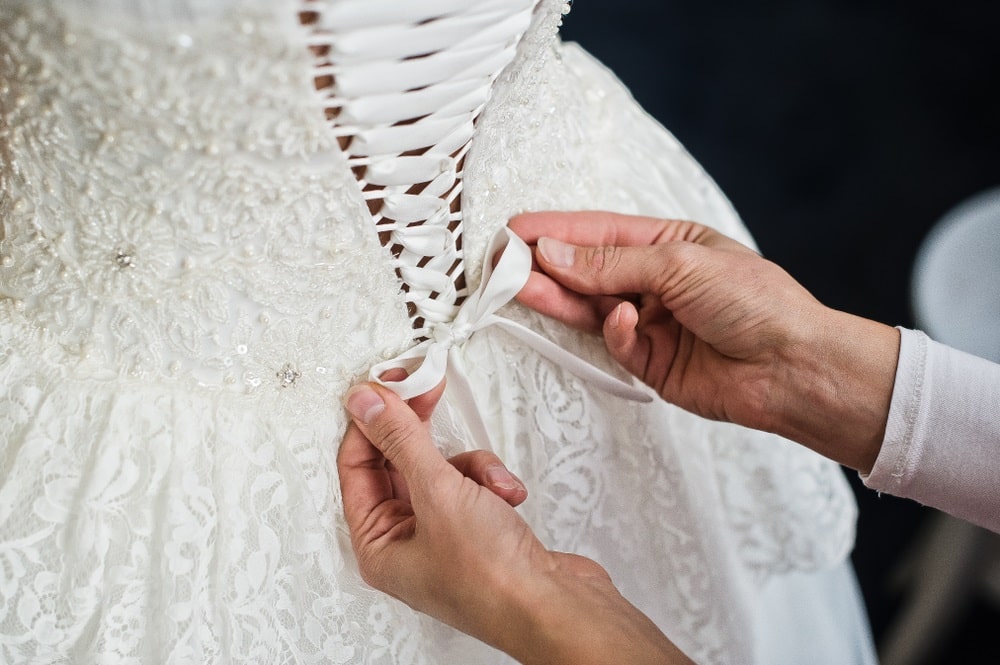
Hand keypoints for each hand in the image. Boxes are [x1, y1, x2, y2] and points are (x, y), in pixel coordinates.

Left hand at [337, 378, 690, 663]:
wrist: (556, 606)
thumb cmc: (493, 579)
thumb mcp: (439, 493)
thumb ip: (401, 440)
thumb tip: (367, 403)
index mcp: (378, 544)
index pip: (356, 465)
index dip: (371, 421)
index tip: (390, 385)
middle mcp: (406, 543)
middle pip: (399, 464)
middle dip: (421, 433)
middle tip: (426, 392)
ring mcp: (444, 537)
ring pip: (441, 470)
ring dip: (469, 465)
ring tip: (486, 480)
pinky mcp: (479, 530)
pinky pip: (471, 486)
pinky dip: (490, 482)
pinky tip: (506, 495)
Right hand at [510, 210, 898, 471]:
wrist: (794, 369)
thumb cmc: (756, 303)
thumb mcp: (681, 265)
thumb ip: (611, 263)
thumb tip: (552, 252)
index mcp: (668, 244)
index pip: (598, 234)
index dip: (555, 231)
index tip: (513, 230)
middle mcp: (654, 281)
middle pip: (586, 271)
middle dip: (545, 265)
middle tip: (500, 263)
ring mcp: (651, 322)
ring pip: (590, 308)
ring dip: (557, 297)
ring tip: (518, 286)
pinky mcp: (650, 362)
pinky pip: (615, 342)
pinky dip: (614, 332)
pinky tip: (622, 321)